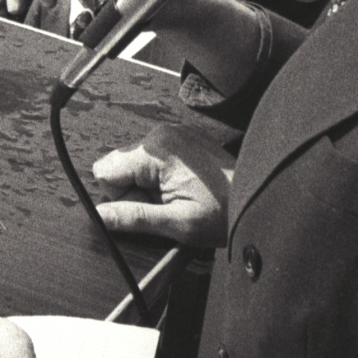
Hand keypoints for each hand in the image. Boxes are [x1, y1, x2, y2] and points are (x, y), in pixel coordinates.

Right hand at [92, 142, 225, 247]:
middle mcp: (161, 134)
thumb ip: (134, 218)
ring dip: (149, 186)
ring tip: (178, 196)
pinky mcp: (180, 140)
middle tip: (167, 204)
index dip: (121, 197)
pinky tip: (183, 187)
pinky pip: (151, 160)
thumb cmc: (226, 212)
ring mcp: (172, 134)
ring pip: (133, 164)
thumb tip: (99, 217)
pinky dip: (160, 178)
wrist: (257, 200)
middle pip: (119, 166)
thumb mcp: (177, 223)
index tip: (149, 207)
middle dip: (135, 191)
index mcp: (157, 150)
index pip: (105, 171)